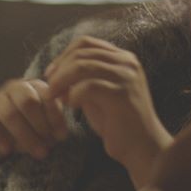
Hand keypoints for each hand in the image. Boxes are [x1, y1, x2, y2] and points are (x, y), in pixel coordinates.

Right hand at [0, 78, 67, 176]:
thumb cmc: (29, 128)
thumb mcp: (45, 126)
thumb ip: (53, 127)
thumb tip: (61, 135)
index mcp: (36, 87)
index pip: (47, 96)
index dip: (55, 117)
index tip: (61, 137)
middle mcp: (16, 88)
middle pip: (28, 101)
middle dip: (39, 126)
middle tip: (46, 147)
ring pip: (9, 113)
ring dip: (23, 135)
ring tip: (34, 153)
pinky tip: (6, 151)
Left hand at [45, 36, 171, 186]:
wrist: (142, 147)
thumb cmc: (117, 123)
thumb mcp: (97, 94)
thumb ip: (81, 79)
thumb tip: (54, 73)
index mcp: (123, 58)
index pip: (86, 43)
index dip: (63, 56)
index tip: (50, 74)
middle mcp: (127, 62)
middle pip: (82, 52)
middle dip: (59, 69)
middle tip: (49, 87)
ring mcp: (126, 76)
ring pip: (83, 66)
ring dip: (62, 81)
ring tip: (54, 96)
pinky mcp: (122, 93)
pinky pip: (89, 86)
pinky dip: (74, 94)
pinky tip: (71, 105)